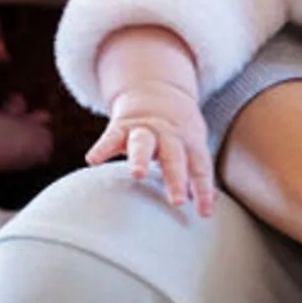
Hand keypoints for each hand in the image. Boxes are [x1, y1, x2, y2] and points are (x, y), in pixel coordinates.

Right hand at [87, 76, 214, 216]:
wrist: (155, 89)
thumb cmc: (177, 131)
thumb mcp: (191, 145)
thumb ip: (194, 174)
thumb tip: (208, 205)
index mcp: (190, 142)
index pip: (200, 167)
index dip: (203, 190)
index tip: (204, 213)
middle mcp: (169, 135)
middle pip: (174, 157)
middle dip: (177, 179)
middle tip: (178, 201)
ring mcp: (144, 129)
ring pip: (143, 143)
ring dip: (140, 158)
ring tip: (137, 174)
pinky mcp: (121, 126)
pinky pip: (110, 137)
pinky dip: (102, 148)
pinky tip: (93, 160)